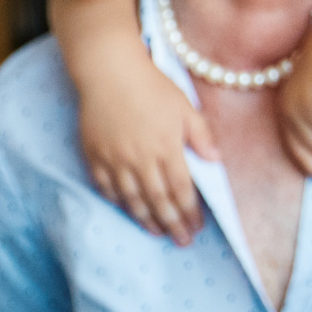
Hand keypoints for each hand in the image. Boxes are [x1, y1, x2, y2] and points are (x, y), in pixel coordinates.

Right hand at [78, 68, 219, 245]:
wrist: (109, 70)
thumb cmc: (151, 86)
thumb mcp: (185, 106)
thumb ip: (201, 135)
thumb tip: (216, 160)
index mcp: (166, 147)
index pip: (181, 190)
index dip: (189, 212)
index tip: (196, 226)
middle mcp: (140, 158)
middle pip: (158, 200)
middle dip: (171, 223)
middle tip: (181, 240)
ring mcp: (115, 158)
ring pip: (132, 198)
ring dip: (146, 218)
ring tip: (157, 231)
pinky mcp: (95, 154)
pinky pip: (105, 186)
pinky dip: (117, 201)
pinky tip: (127, 208)